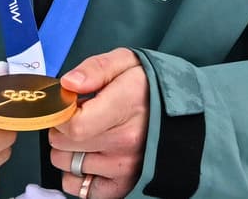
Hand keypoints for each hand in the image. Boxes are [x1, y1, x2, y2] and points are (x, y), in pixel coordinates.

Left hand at [49, 48, 148, 198]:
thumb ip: (94, 69)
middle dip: (62, 129)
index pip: (73, 125)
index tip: (68, 105)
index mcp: (126, 107)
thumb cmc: (150, 86)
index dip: (61, 114)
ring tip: (89, 136)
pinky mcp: (124, 185)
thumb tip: (68, 83)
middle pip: (65, 145)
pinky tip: (91, 158)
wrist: (186, 111)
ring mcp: (125, 167)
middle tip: (79, 117)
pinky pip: (81, 189)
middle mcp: (126, 142)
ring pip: (68, 166)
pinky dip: (78, 176)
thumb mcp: (125, 62)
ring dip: (69, 151)